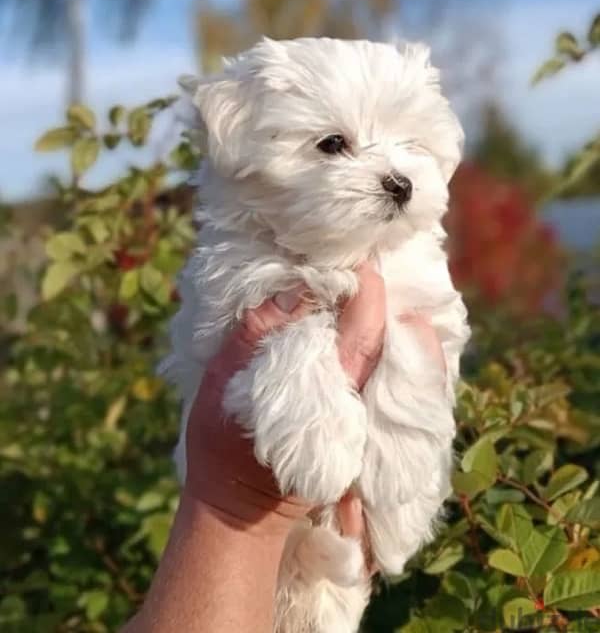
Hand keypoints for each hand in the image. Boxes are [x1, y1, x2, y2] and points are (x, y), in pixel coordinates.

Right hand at [183, 263, 385, 538]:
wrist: (237, 507)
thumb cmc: (221, 446)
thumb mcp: (225, 383)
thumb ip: (257, 335)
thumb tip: (294, 289)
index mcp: (327, 391)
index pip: (362, 331)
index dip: (365, 289)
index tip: (356, 255)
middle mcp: (353, 402)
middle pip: (380, 337)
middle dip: (373, 292)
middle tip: (358, 254)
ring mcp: (356, 412)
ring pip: (380, 351)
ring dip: (372, 310)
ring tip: (354, 275)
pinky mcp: (351, 417)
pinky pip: (368, 366)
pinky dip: (365, 332)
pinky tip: (348, 312)